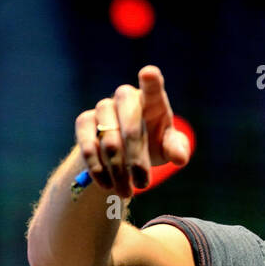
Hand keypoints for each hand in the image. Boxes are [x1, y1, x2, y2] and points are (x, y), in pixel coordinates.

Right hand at [75, 65, 190, 197]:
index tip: (148, 73)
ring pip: (109, 142)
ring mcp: (103, 107)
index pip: (152, 86)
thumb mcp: (168, 148)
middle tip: (144, 185)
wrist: (123, 152)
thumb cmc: (153, 144)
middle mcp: (125, 97)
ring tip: (126, 192)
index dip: (150, 80)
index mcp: (151, 99)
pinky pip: (88, 147)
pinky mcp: (84, 121)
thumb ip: (176, 149)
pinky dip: (97, 169)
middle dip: (137, 160)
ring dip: (118, 172)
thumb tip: (180, 158)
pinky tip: (106, 185)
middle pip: (131, 127)